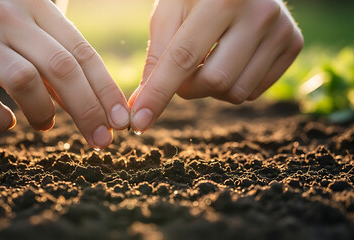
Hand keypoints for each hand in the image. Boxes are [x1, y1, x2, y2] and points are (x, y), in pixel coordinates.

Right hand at [0, 0, 129, 148]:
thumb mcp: (26, 28)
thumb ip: (57, 58)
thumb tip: (93, 101)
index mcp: (35, 8)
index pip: (82, 52)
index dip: (106, 90)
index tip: (121, 121)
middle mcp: (7, 20)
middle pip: (61, 68)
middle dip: (88, 110)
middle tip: (101, 139)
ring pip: (24, 81)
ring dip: (43, 112)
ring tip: (45, 125)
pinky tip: (7, 123)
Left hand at [129, 0, 303, 132]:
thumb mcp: (170, 12)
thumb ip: (156, 56)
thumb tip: (141, 105)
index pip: (183, 58)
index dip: (158, 93)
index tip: (139, 122)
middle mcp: (260, 13)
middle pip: (214, 81)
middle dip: (188, 88)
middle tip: (181, 72)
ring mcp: (282, 30)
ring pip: (235, 92)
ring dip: (210, 88)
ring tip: (208, 60)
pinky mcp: (294, 44)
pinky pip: (254, 91)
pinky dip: (232, 86)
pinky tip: (230, 60)